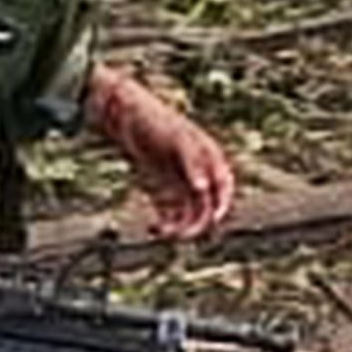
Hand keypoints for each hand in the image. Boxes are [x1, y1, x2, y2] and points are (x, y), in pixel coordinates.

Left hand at [91, 70, 236, 239]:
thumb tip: (204, 189)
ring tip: (160, 232)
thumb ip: (192, 161)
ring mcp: (181, 182)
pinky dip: (166, 225)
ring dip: (178, 228)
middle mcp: (197, 172)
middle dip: (196, 224)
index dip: (222, 202)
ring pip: (189, 216)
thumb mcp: (175, 139)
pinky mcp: (166, 191)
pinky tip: (152, 228)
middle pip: (207, 207)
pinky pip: (173, 216)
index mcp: (206, 155)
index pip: (223, 183)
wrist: (128, 117)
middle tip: (178, 234)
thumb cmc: (154, 121)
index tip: (214, 219)